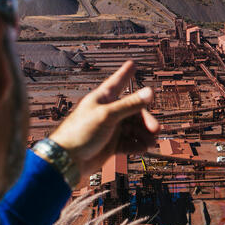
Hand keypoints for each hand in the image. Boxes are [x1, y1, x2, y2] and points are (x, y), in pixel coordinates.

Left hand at [48, 61, 158, 179]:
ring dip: (143, 134)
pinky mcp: (110, 144)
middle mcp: (108, 112)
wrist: (67, 160)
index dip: (125, 73)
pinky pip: (128, 142)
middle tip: (156, 129)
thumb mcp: (108, 115)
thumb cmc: (81, 132)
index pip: (118, 82)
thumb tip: (151, 92)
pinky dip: (136, 145)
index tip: (132, 63)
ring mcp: (110, 128)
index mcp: (103, 99)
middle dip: (146, 120)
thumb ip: (131, 104)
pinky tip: (142, 148)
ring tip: (151, 143)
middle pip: (133, 111)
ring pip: (133, 128)